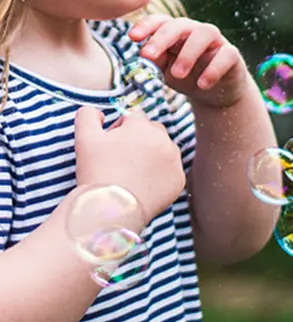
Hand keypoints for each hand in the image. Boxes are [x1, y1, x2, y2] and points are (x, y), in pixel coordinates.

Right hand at [74, 106, 185, 220]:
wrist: (110, 209)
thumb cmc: (96, 172)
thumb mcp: (84, 138)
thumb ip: (87, 115)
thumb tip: (99, 112)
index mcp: (143, 126)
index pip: (132, 118)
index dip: (118, 130)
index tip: (110, 147)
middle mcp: (164, 139)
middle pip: (151, 131)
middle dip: (137, 140)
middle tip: (119, 160)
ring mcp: (174, 160)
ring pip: (162, 149)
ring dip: (150, 155)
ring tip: (130, 173)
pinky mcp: (179, 180)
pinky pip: (169, 170)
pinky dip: (159, 175)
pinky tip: (142, 185)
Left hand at [128, 15, 249, 109]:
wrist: (215, 94)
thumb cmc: (187, 77)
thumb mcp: (166, 71)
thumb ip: (154, 63)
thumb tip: (142, 58)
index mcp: (176, 33)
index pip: (161, 21)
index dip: (146, 25)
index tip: (132, 37)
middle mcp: (195, 31)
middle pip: (180, 24)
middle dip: (162, 38)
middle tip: (149, 56)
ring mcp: (216, 41)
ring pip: (205, 33)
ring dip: (188, 53)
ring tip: (177, 75)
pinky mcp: (233, 54)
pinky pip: (226, 55)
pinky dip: (214, 69)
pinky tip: (202, 84)